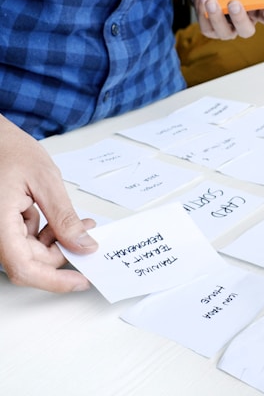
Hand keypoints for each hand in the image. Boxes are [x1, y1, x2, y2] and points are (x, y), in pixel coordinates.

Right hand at [0, 116, 97, 291]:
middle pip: (30, 261)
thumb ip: (65, 217)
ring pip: (28, 251)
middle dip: (63, 251)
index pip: (24, 268)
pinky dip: (44, 232)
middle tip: (89, 234)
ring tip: (79, 222)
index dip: (55, 280)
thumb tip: (84, 245)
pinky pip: (23, 239)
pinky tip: (56, 216)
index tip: (81, 282)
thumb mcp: (45, 180)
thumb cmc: (8, 149)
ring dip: (56, 241)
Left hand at [193, 0, 263, 39]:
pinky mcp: (211, 30)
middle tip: (235, 2)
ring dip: (218, 18)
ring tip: (211, 0)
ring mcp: (228, 29)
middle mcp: (244, 23)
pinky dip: (204, 13)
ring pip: (226, 33)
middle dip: (240, 18)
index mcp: (259, 11)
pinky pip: (208, 28)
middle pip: (247, 31)